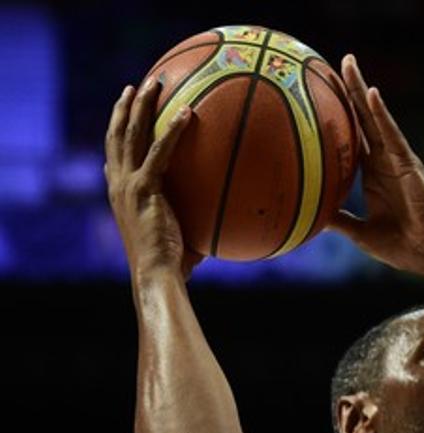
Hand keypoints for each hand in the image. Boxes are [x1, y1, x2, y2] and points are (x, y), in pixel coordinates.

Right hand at [104, 80, 202, 279]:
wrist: (156, 274)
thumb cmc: (172, 265)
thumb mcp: (179, 236)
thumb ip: (194, 222)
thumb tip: (224, 222)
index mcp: (120, 193)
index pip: (114, 155)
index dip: (117, 131)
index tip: (124, 111)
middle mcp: (118, 184)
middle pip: (118, 135)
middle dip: (126, 107)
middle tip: (137, 85)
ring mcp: (128, 184)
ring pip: (132, 134)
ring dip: (142, 105)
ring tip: (155, 82)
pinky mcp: (144, 188)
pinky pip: (161, 151)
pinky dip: (173, 130)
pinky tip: (187, 112)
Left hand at [329, 54, 423, 274]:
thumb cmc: (400, 245)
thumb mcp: (361, 232)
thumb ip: (340, 220)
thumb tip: (313, 218)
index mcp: (372, 174)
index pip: (352, 137)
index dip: (338, 114)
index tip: (321, 94)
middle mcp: (383, 160)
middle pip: (362, 117)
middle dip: (349, 90)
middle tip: (335, 62)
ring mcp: (395, 158)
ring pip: (374, 117)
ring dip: (361, 89)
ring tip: (348, 63)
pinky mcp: (408, 162)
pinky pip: (392, 133)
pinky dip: (381, 113)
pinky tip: (370, 93)